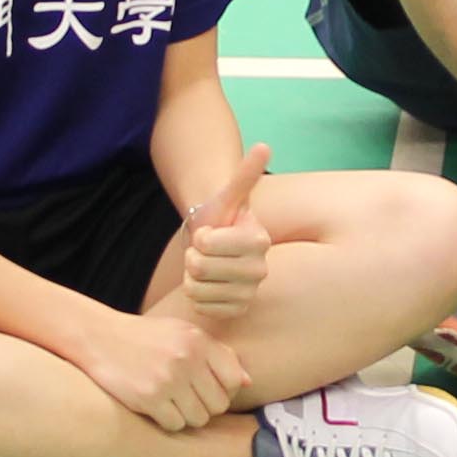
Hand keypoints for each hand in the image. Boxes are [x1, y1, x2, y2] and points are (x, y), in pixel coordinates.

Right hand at [77, 307, 250, 433]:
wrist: (99, 337)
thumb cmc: (146, 338)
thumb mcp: (183, 334)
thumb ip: (217, 354)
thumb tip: (248, 382)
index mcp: (199, 341)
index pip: (233, 381)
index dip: (223, 391)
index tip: (206, 389)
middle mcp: (187, 358)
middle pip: (218, 405)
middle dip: (205, 407)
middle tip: (186, 398)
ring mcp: (168, 379)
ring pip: (198, 419)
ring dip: (186, 416)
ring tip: (171, 402)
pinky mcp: (148, 397)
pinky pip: (175, 425)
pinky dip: (167, 421)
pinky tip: (156, 407)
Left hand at [179, 145, 275, 326]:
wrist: (219, 243)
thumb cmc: (223, 217)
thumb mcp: (229, 195)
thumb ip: (245, 173)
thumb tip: (264, 146)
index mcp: (259, 240)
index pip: (208, 243)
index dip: (200, 237)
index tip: (210, 232)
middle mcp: (261, 270)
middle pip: (200, 267)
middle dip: (194, 256)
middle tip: (204, 251)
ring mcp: (251, 293)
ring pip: (197, 289)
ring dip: (192, 277)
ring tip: (204, 266)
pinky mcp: (238, 310)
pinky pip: (201, 307)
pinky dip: (197, 296)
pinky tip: (207, 284)